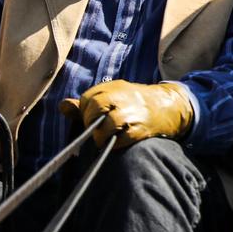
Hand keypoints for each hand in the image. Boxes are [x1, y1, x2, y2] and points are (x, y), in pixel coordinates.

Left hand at [59, 80, 193, 148]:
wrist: (170, 105)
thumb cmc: (134, 102)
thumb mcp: (112, 95)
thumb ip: (86, 103)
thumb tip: (63, 106)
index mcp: (112, 88)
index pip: (87, 100)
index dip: (87, 112)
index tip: (95, 117)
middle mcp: (121, 97)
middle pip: (95, 110)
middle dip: (92, 123)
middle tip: (100, 128)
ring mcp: (131, 113)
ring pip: (107, 126)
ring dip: (103, 136)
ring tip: (108, 137)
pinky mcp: (140, 128)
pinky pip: (120, 139)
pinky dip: (116, 144)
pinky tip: (120, 141)